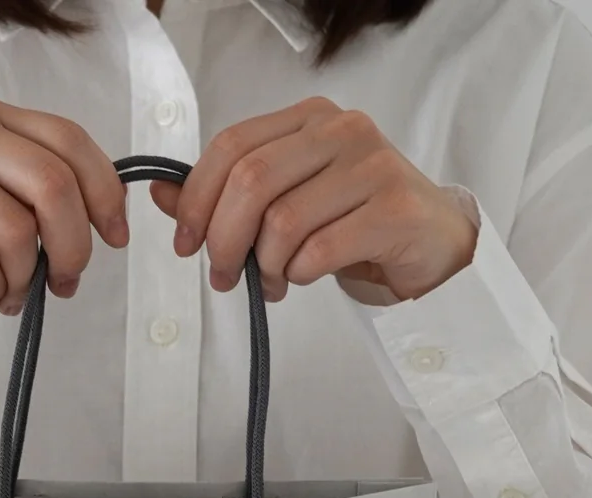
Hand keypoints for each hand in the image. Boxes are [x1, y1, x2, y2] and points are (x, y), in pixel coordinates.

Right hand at [0, 98, 128, 314]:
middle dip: (73, 248)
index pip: (70, 142)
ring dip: (24, 280)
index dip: (105, 194)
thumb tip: (99, 227)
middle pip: (54, 187)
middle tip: (64, 283)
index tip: (115, 238)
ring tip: (10, 295)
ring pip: (17, 232)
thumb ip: (35, 194)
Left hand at [150, 99, 477, 302]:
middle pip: (251, 181)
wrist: (431, 242)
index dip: (196, 199)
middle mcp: (340, 130)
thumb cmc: (353, 222)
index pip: (232, 146)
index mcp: (308, 120)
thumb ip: (226, 196)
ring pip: (283, 221)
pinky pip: (320, 250)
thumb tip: (161, 195)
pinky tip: (304, 279)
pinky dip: (300, 275)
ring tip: (273, 283)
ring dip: (265, 266)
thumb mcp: (285, 202)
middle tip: (225, 276)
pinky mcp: (393, 208)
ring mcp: (371, 165)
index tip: (186, 243)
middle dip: (224, 239)